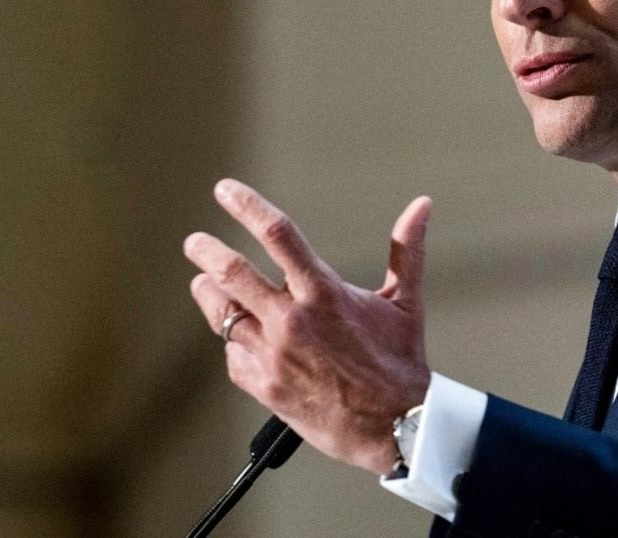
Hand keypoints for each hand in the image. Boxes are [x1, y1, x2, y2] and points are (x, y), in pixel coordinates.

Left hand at [184, 178, 432, 474]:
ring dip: (210, 295)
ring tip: (204, 283)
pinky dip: (235, 340)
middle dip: (207, 252)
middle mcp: (292, 321)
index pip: (278, 235)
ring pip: (223, 315)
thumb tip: (422, 205)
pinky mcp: (263, 386)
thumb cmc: (400, 362)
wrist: (394, 427)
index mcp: (324, 293)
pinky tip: (240, 335)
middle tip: (195, 242)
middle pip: (231, 273)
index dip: (247, 206)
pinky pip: (234, 355)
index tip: (225, 190)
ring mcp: (273, 355)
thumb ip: (407, 249)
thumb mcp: (405, 302)